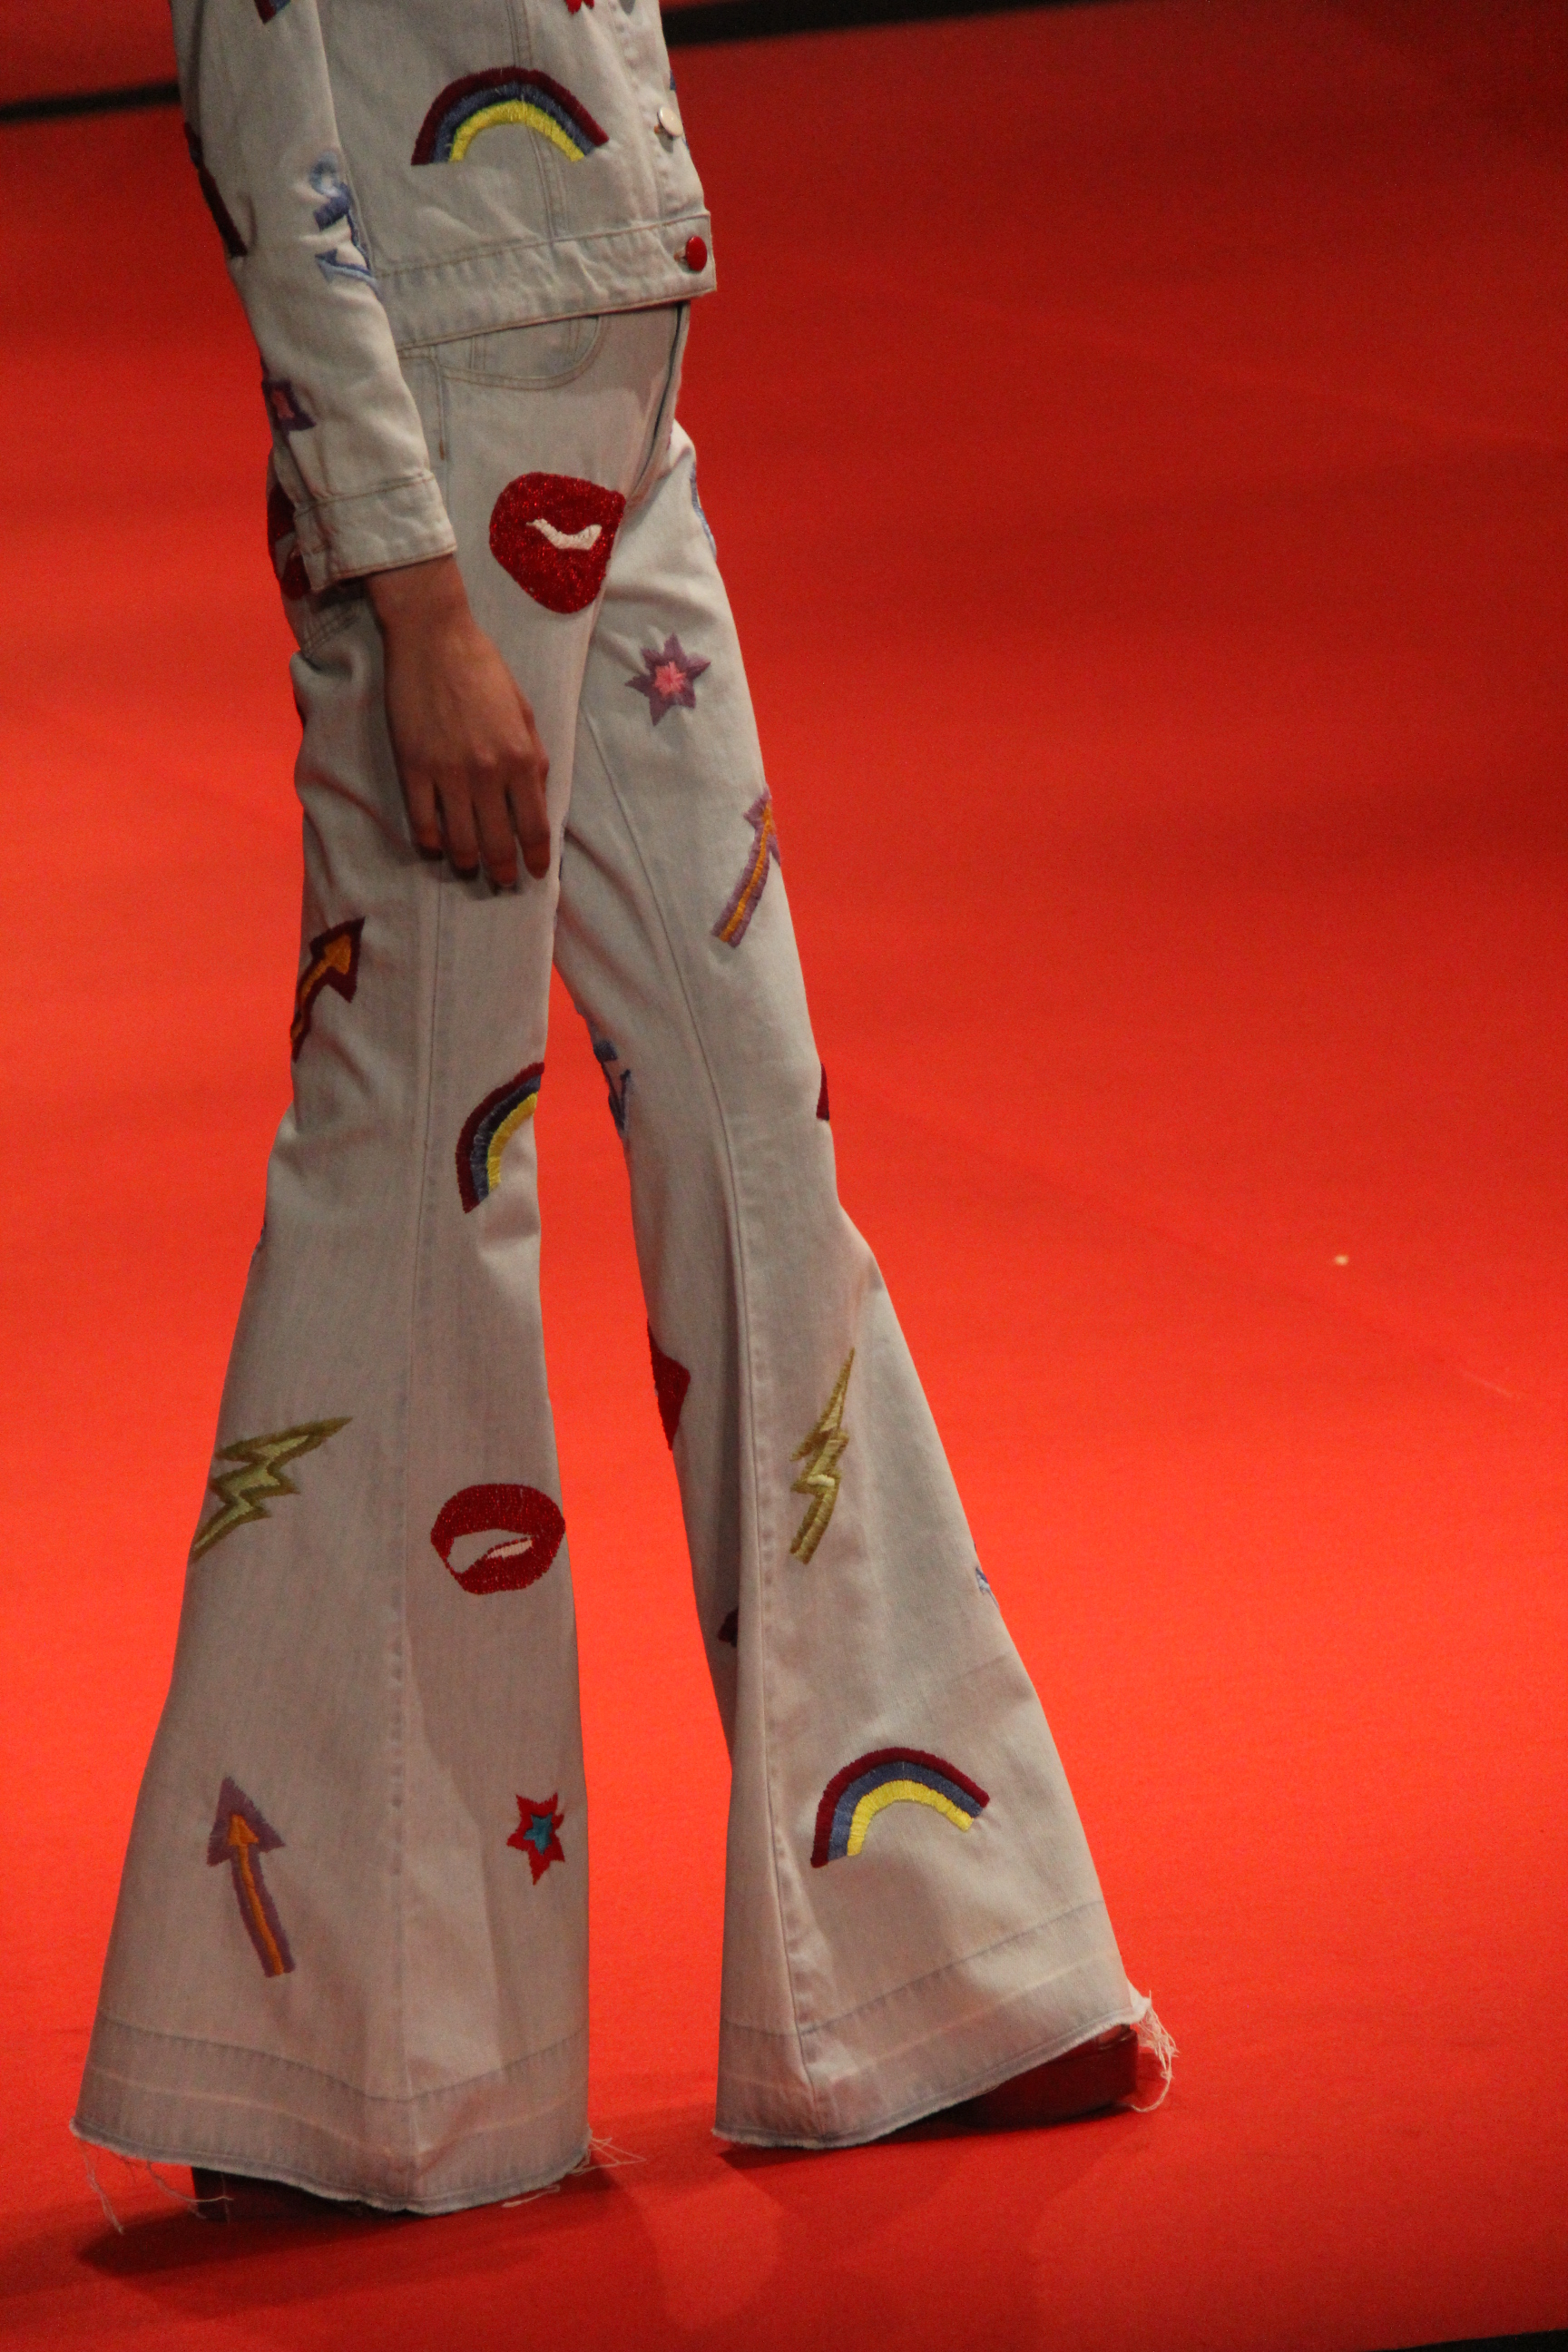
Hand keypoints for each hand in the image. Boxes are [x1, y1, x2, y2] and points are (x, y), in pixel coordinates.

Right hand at [367, 555, 550, 886]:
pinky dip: (432, 842)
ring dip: (467, 863)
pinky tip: (437, 845)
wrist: (433, 637)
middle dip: (503, 870)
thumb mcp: (524, 711)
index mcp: (521, 758)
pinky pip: (423, 822)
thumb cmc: (484, 669)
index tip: (537, 872)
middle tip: (503, 880)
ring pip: (460, 841)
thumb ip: (533, 757)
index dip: (537, 857)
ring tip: (469, 866)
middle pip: (498, 843)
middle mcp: (487, 773)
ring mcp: (448, 773)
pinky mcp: (413, 768)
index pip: (535, 826)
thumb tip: (538, 798)